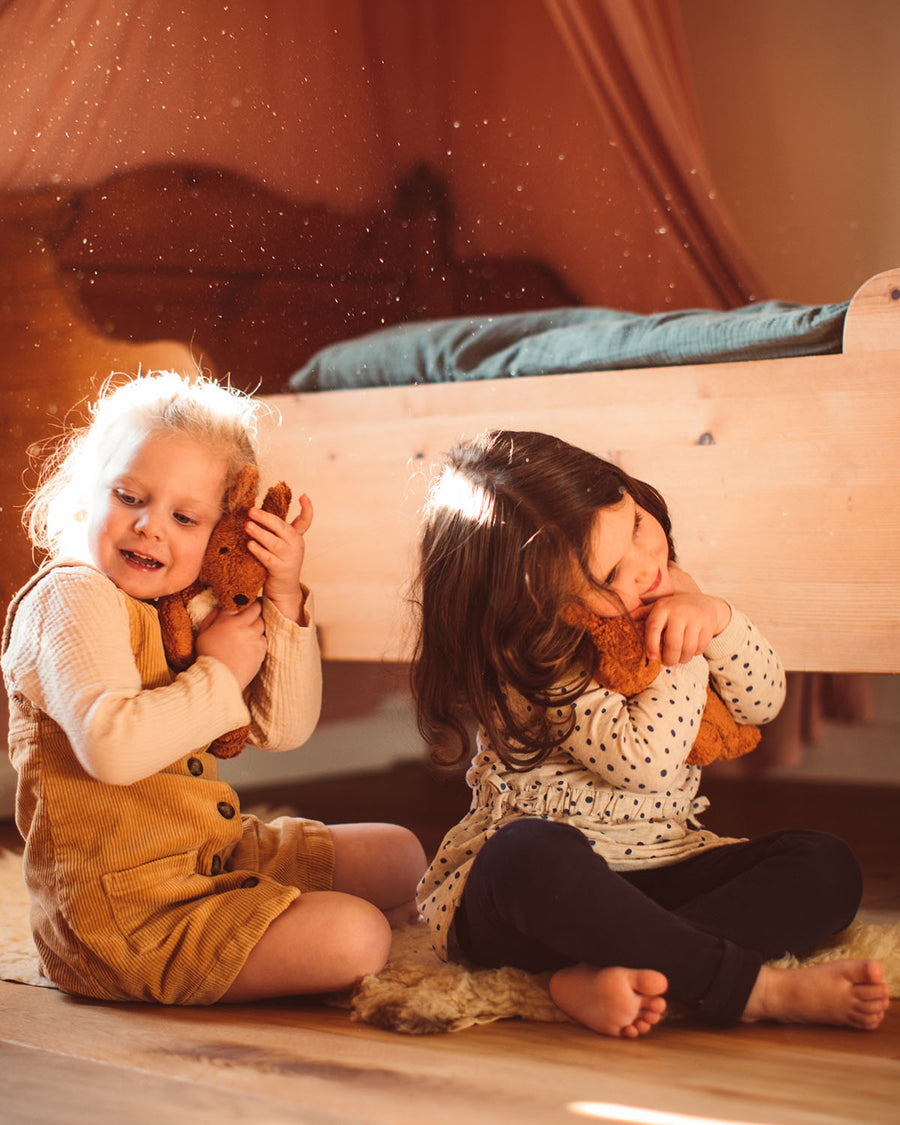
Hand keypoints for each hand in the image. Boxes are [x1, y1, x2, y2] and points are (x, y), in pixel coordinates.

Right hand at [196, 601, 266, 689]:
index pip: (241, 601)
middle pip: (257, 608)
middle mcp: (243, 627)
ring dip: (257, 623)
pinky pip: (264, 638)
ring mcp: (254, 638)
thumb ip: (213, 617)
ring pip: (262, 623)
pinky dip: (259, 639)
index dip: (244, 600)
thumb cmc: (208, 657)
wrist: (219, 679)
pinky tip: (250, 644)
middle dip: (255, 607)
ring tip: (249, 629)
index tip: (245, 600)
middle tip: (253, 608)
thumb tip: (221, 605)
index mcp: (227, 621)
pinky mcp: (261, 649)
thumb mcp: (203, 634)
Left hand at [245, 493, 313, 622]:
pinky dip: (258, 551)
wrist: (284, 589)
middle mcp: (296, 546)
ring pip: (274, 542)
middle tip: (251, 511)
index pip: (305, 521)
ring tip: (247, 526)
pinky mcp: (280, 570)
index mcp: (296, 537)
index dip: (307, 508)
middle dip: (266, 518)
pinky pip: (268, 558)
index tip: (304, 495)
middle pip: (282, 528)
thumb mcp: (281, 545)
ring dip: (260, 533)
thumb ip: (274, 531)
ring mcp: (289, 558)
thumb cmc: (278, 562)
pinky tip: (249, 545)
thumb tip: (256, 512)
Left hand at [640, 565, 730, 664]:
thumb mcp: (659, 607)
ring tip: (679, 659)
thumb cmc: (675, 609)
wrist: (704, 603)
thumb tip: (626, 618)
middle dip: (670, 659)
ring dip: (683, 659)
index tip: (652, 658)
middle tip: (668, 662)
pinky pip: (700, 647)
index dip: (651, 646)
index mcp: (663, 608)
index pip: (653, 628)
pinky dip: (695, 654)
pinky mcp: (708, 624)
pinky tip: (691, 650)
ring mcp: (695, 617)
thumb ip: (643, 614)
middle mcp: (679, 611)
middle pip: (673, 644)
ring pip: (688, 649)